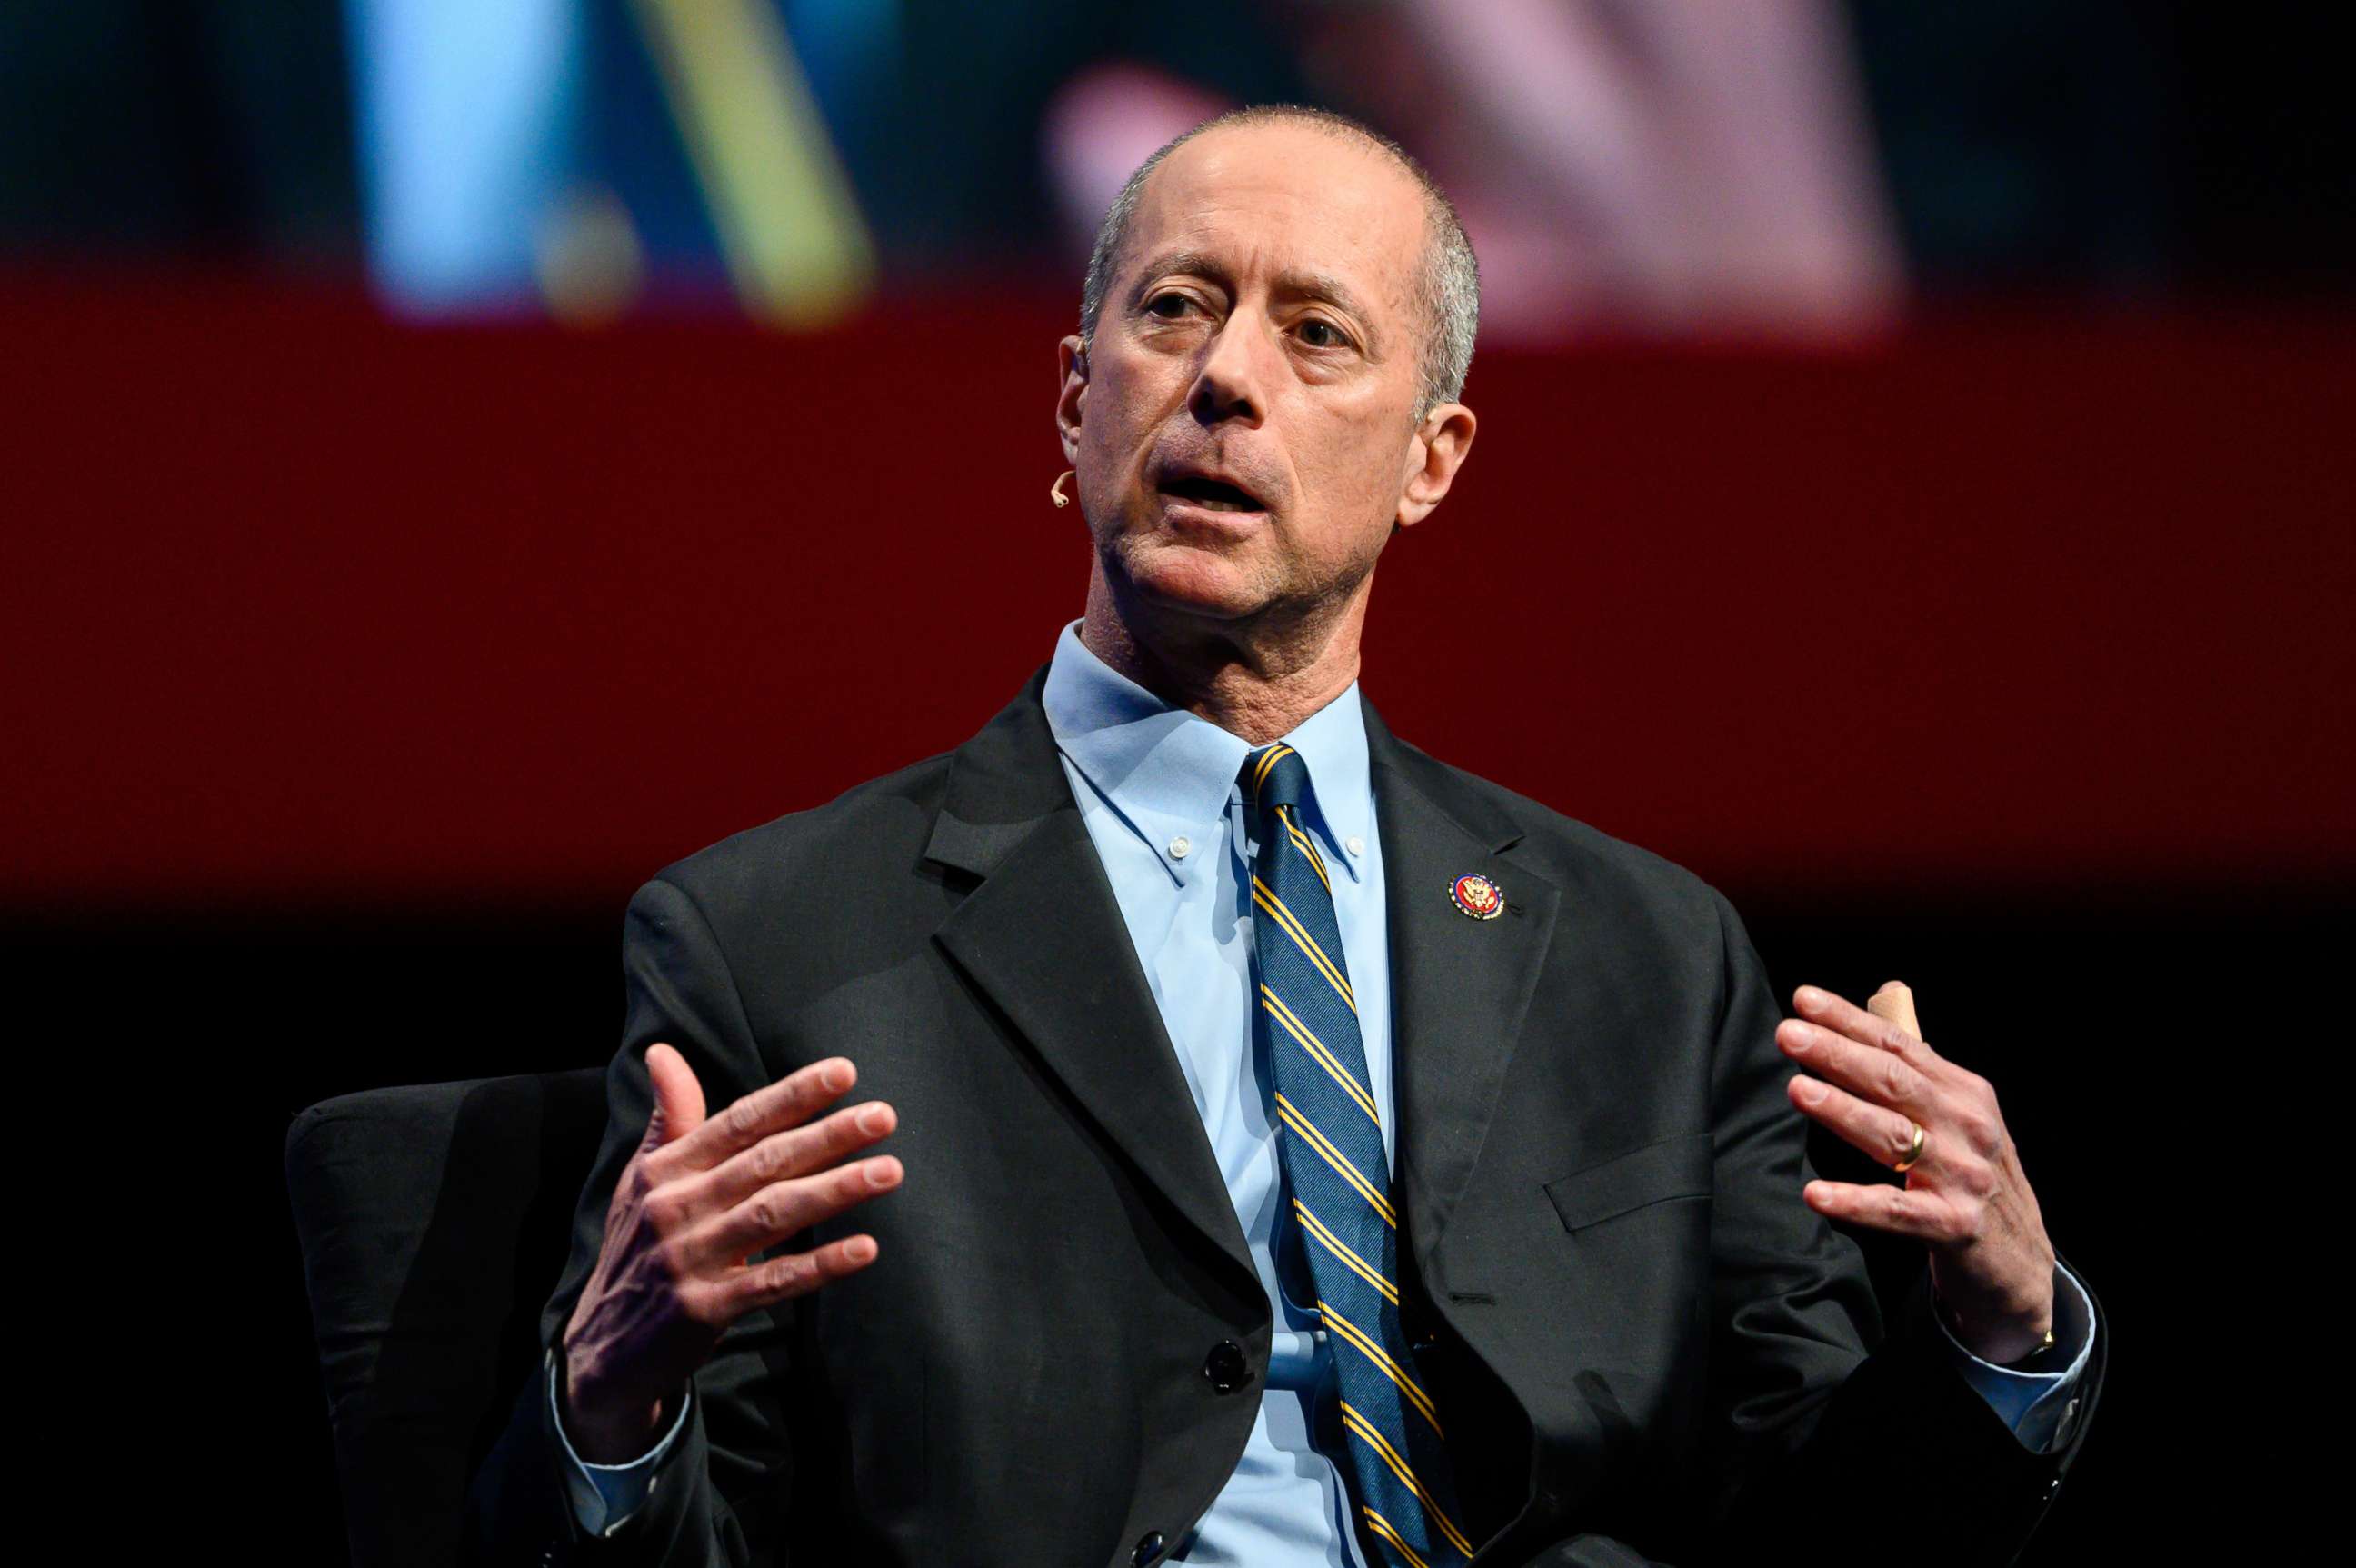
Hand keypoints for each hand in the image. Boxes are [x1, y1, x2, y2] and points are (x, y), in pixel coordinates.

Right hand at [560, 1045, 901, 1459]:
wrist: (602, 1351)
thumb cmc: (636, 1251)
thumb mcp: (641, 1181)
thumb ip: (668, 1117)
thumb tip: (662, 1050)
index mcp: (666, 1170)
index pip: (738, 1122)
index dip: (792, 1096)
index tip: (844, 1072)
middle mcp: (677, 1207)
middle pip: (764, 1162)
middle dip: (828, 1136)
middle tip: (883, 1116)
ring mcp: (690, 1259)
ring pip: (773, 1215)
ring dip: (835, 1191)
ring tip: (889, 1171)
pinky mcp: (704, 1309)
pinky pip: (772, 1281)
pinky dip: (819, 1264)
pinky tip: (864, 1248)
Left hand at [1777, 982, 2056, 1362]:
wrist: (2021, 1260)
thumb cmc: (1971, 1176)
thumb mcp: (1957, 1117)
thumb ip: (1917, 1070)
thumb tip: (1881, 1003)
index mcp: (1965, 1091)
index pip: (1899, 1045)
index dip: (1850, 1020)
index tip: (1802, 999)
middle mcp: (1968, 1126)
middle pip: (1894, 1081)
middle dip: (1838, 1054)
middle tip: (1788, 1034)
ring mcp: (1964, 1176)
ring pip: (1894, 1136)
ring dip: (1843, 1110)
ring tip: (1797, 1089)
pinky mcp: (1954, 1226)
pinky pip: (1896, 1211)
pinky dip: (1855, 1201)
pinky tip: (1815, 1193)